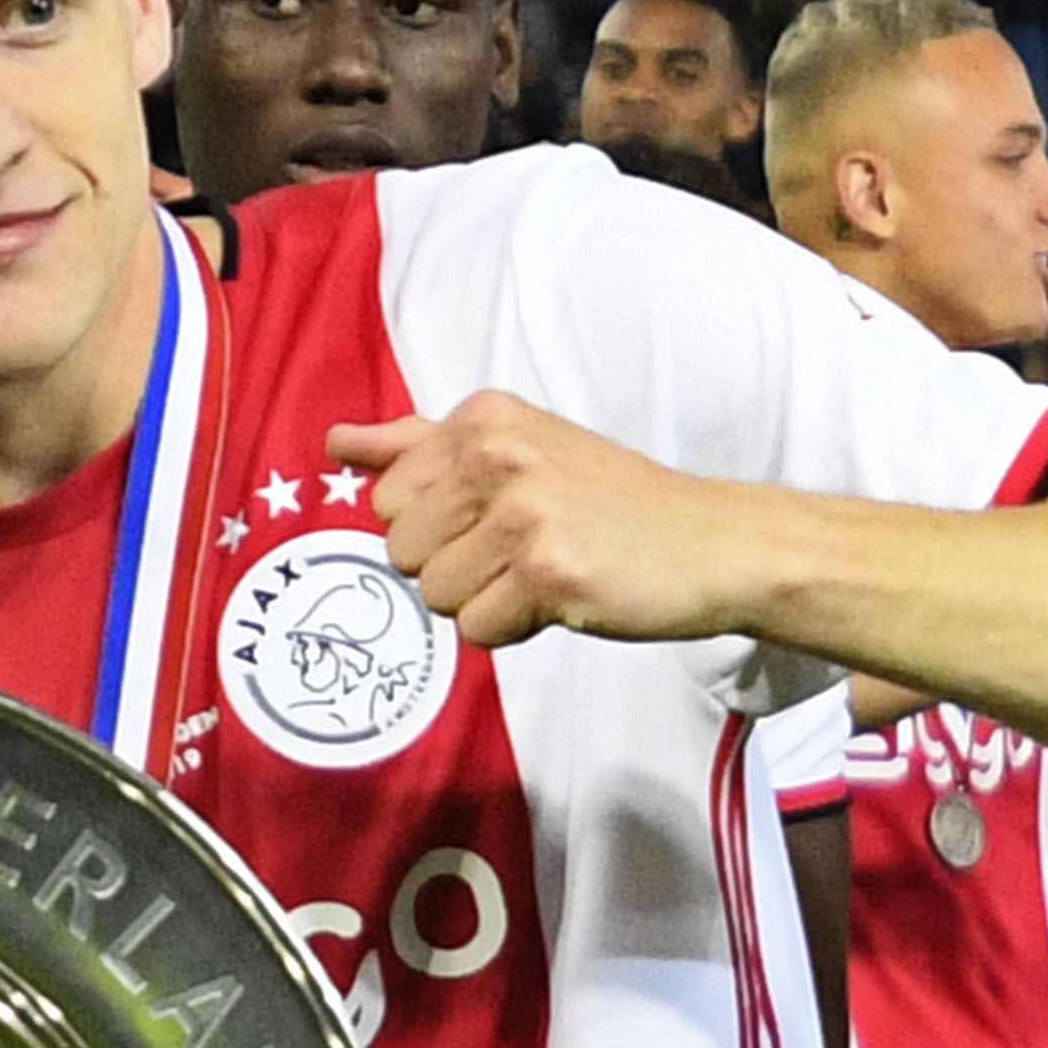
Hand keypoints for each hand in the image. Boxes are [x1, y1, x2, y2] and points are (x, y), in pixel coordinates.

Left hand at [332, 394, 769, 649]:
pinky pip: (476, 629)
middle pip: (401, 551)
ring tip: (544, 571)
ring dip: (484, 600)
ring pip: (434, 595)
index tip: (497, 516)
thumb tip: (336, 444)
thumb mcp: (517, 448)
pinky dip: (514, 629)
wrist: (711, 543)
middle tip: (524, 549)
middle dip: (453, 567)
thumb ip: (420, 446)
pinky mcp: (548, 571)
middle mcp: (497, 454)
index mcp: (482, 417)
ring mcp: (524, 512)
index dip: (435, 527)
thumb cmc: (609, 502)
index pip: (387, 500)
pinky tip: (563, 598)